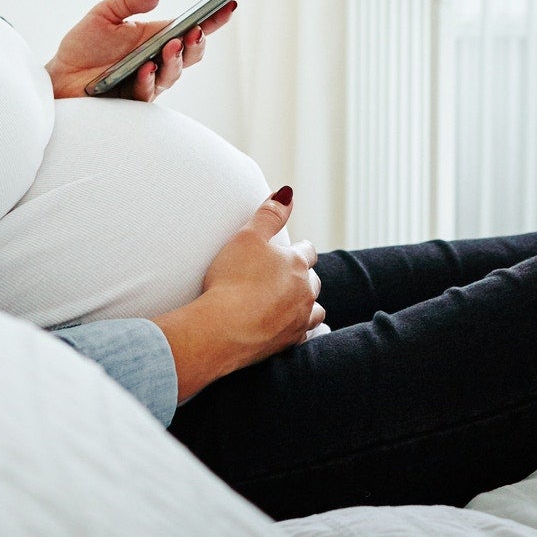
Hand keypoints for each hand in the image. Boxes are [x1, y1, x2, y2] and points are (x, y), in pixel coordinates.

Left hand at [45, 0, 237, 100]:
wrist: (59, 78)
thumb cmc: (84, 45)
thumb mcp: (104, 14)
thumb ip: (128, 0)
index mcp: (157, 36)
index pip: (192, 27)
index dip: (214, 18)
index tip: (229, 5)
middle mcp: (159, 59)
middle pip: (192, 53)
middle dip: (198, 42)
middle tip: (196, 31)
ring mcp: (149, 81)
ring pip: (174, 73)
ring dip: (176, 59)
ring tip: (171, 45)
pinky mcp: (134, 100)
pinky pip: (148, 92)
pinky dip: (148, 79)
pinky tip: (145, 68)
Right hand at [152, 189, 323, 400]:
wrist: (221, 328)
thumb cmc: (232, 279)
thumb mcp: (248, 236)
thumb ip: (269, 214)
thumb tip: (287, 193)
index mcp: (297, 264)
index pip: (308, 251)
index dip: (300, 249)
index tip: (292, 250)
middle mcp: (305, 292)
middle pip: (313, 280)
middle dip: (304, 276)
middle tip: (288, 276)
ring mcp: (299, 319)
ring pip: (315, 310)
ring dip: (307, 304)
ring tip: (295, 303)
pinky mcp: (288, 343)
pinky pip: (304, 335)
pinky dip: (300, 330)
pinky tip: (292, 329)